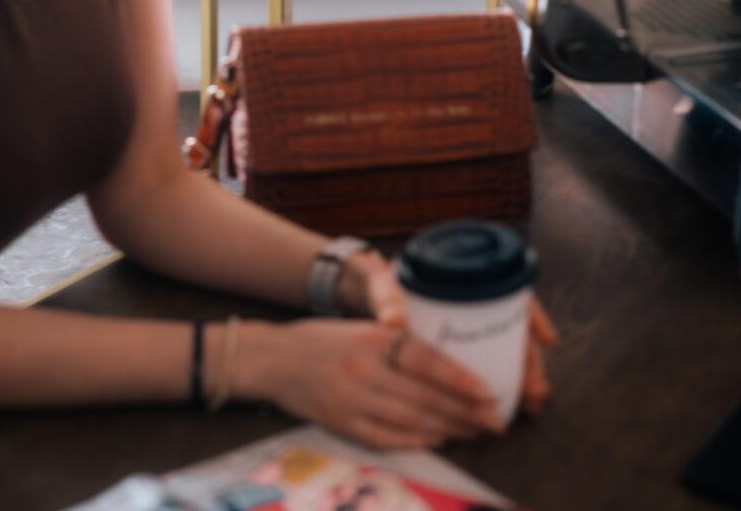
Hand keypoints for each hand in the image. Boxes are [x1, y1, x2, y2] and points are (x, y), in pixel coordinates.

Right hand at [239, 318, 502, 448]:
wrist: (272, 358)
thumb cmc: (322, 338)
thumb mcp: (361, 328)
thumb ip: (397, 343)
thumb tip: (445, 366)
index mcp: (373, 337)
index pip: (427, 360)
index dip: (462, 380)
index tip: (490, 393)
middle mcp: (365, 368)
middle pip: (426, 396)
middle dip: (466, 411)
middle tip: (495, 421)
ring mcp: (352, 399)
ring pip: (411, 420)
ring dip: (448, 428)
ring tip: (474, 431)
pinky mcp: (341, 423)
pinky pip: (386, 437)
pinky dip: (416, 440)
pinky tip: (438, 439)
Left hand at [338, 250, 558, 418]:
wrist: (369, 297)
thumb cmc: (383, 286)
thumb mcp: (386, 288)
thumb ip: (389, 301)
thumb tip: (392, 323)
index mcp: (463, 277)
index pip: (511, 289)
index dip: (533, 314)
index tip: (547, 340)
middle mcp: (476, 298)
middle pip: (515, 327)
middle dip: (530, 359)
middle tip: (536, 390)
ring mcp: (473, 324)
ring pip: (509, 348)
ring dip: (523, 375)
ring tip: (531, 404)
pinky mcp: (465, 346)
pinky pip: (493, 363)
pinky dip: (504, 382)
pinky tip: (513, 403)